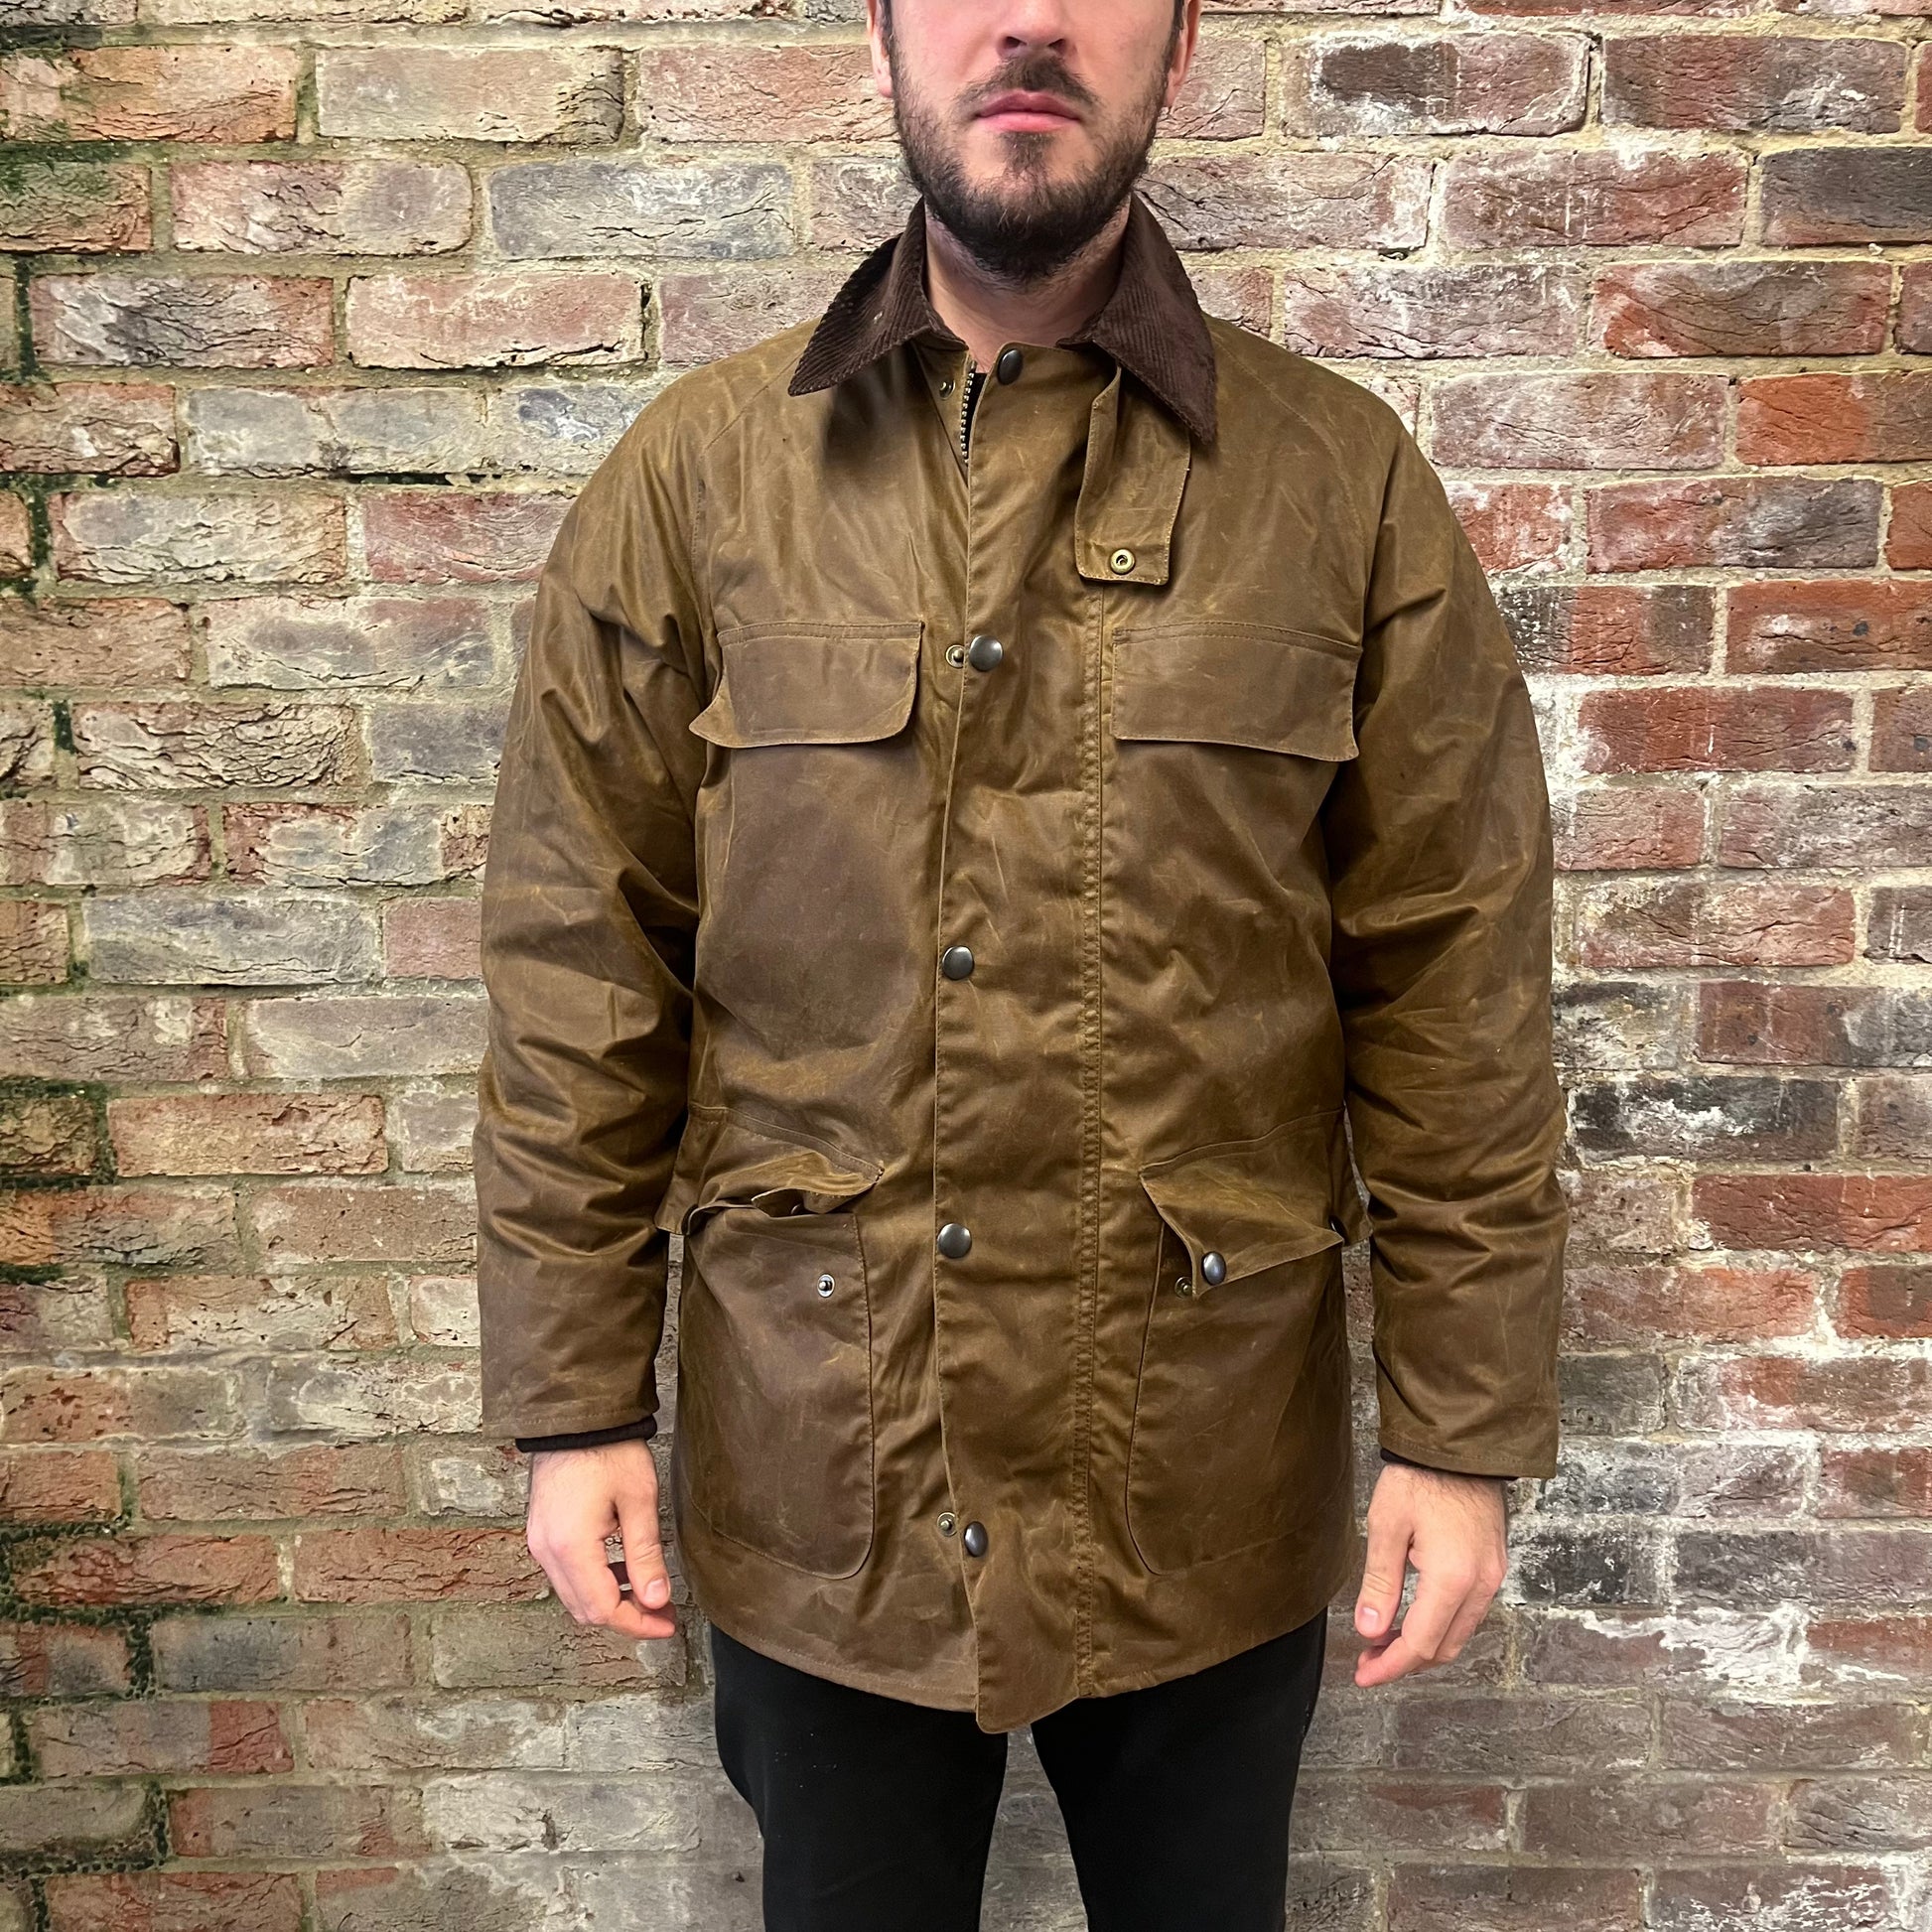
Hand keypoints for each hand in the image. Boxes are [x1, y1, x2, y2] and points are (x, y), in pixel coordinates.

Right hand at [525, 1438, 676, 1641]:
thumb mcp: (638, 1500)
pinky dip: (594, 1581)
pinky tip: (622, 1569)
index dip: (637, 1624)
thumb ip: (646, 1555)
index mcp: (570, 1546)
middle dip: (625, 1617)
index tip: (666, 1624)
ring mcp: (539, 1542)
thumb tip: (658, 1600)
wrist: (575, 1417)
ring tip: (648, 1592)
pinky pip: (565, 1573)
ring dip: (609, 1600)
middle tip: (662, 1613)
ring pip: (573, 1594)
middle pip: (584, 1609)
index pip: (603, 1609)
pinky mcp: (541, 1532)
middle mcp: (546, 1551)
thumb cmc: (609, 1451)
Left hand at [1352, 1461, 1506, 1685]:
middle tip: (1369, 1661)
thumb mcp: (1386, 1527)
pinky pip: (1469, 1613)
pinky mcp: (1494, 1567)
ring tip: (1385, 1642)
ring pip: (1459, 1634)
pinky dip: (1441, 1625)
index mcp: (1452, 1578)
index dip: (1390, 1665)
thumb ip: (1379, 1584)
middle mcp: (1480, 1585)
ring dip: (1424, 1645)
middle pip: (1444, 1648)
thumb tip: (1369, 1630)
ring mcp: (1492, 1577)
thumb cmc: (1420, 1479)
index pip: (1420, 1643)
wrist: (1459, 1447)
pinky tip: (1414, 1618)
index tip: (1364, 1674)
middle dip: (1405, 1661)